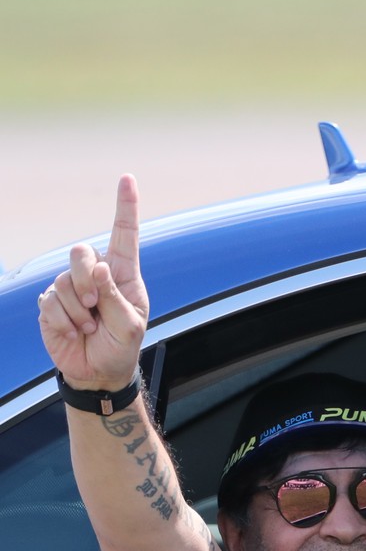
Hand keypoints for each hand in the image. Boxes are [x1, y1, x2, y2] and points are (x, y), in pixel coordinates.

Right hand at [38, 175, 146, 390]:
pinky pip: (50, 302)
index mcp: (123, 274)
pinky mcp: (50, 303)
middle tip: (95, 306)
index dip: (125, 206)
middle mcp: (95, 274)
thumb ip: (116, 297)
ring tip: (89, 326)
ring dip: (78, 310)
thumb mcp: (130, 325)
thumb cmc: (122, 346)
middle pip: (81, 252)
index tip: (128, 179)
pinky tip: (74, 332)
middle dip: (86, 281)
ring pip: (63, 279)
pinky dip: (64, 321)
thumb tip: (98, 267)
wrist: (99, 371)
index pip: (124, 235)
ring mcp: (70, 287)